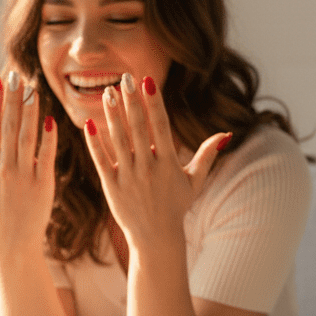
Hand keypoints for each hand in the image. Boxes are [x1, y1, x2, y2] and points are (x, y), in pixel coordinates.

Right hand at [0, 71, 57, 258]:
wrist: (9, 248)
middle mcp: (3, 169)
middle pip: (8, 127)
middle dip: (12, 100)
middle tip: (16, 76)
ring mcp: (23, 177)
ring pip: (27, 137)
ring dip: (30, 112)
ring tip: (34, 90)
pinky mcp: (43, 186)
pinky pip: (46, 156)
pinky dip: (48, 137)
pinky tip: (51, 119)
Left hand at [84, 73, 229, 246]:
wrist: (156, 237)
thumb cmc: (176, 207)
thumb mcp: (195, 181)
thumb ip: (207, 155)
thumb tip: (226, 134)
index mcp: (168, 163)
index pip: (160, 126)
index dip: (154, 103)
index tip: (148, 82)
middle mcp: (148, 168)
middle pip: (138, 129)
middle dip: (131, 102)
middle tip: (124, 78)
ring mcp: (129, 177)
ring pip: (118, 141)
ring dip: (112, 115)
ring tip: (106, 93)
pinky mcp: (111, 187)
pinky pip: (101, 161)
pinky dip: (94, 143)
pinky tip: (88, 124)